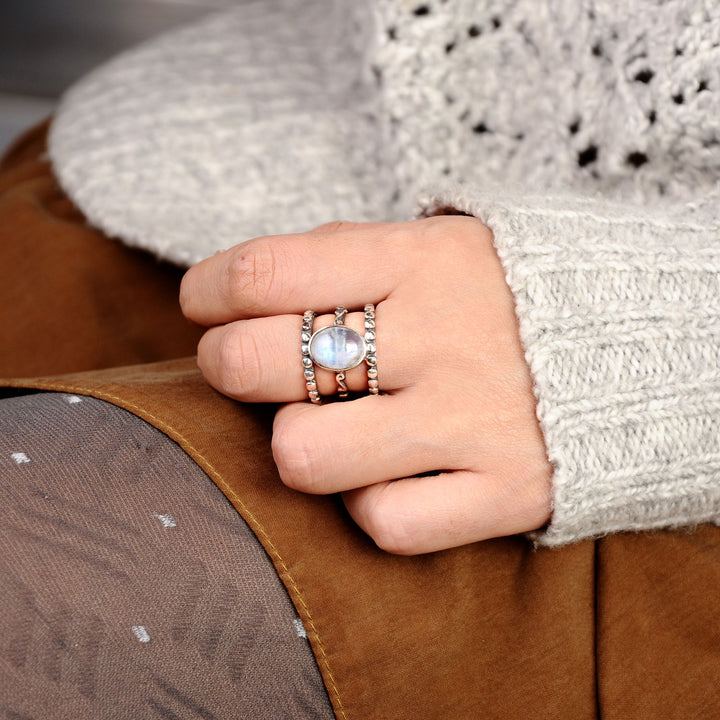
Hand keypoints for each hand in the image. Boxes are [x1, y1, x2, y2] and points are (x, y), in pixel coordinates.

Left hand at [180, 216, 552, 553]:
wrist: (629, 345)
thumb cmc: (491, 298)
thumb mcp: (428, 247)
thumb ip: (336, 260)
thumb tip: (229, 297)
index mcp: (421, 259)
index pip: (263, 272)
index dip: (207, 292)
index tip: (204, 305)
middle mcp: (447, 336)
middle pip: (258, 363)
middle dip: (228, 366)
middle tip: (252, 365)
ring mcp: (478, 419)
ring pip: (305, 455)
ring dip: (296, 441)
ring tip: (329, 423)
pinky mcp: (509, 491)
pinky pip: (383, 523)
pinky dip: (368, 502)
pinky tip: (389, 473)